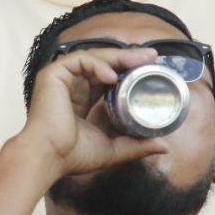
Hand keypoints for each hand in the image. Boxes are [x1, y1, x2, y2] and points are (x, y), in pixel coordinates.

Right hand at [20, 46, 169, 179]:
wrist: (50, 157)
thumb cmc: (73, 156)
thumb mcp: (113, 148)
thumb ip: (137, 145)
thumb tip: (164, 146)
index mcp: (80, 100)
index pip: (106, 79)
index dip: (127, 72)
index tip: (150, 69)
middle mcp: (70, 86)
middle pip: (102, 64)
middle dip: (128, 58)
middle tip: (152, 57)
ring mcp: (61, 79)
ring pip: (93, 58)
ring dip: (118, 57)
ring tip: (141, 60)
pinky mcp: (53, 75)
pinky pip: (79, 60)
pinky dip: (97, 64)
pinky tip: (112, 76)